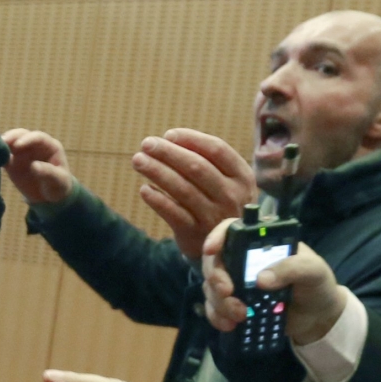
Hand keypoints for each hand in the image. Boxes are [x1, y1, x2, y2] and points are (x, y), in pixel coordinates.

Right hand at [2, 128, 74, 204]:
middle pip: (21, 136)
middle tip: (2, 142)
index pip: (38, 137)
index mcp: (49, 146)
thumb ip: (47, 172)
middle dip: (11, 137)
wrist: (49, 198)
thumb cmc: (59, 186)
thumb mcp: (58, 180)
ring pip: (10, 143)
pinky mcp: (12, 162)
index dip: (28, 139)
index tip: (17, 145)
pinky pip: (3, 156)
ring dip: (1, 144)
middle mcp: (34, 146)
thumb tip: (33, 165)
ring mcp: (22, 153)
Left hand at [133, 129, 255, 258]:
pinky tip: (144, 189)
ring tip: (138, 160)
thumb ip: (204, 159)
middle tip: (146, 143)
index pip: (217, 149)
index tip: (168, 134)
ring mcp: (214, 217)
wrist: (226, 247)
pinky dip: (157, 200)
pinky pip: (173, 214)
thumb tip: (168, 138)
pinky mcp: (196, 234)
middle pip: (197, 167)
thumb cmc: (220, 201)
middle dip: (168, 153)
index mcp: (242, 176)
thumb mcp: (226, 181)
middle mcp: (231, 196)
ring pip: (182, 189)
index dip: (191, 139)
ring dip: (157, 171)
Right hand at [201, 234, 348, 346]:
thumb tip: (261, 280)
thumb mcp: (313, 271)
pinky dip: (217, 317)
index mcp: (262, 241)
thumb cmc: (317, 285)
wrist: (317, 317)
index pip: (232, 229)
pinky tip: (230, 325)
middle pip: (215, 261)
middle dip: (216, 278)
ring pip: (211, 287)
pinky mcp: (234, 303)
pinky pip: (214, 308)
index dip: (217, 236)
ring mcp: (237, 282)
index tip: (212, 250)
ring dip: (220, 302)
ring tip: (240, 316)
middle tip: (227, 293)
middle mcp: (244, 258)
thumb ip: (292, 268)